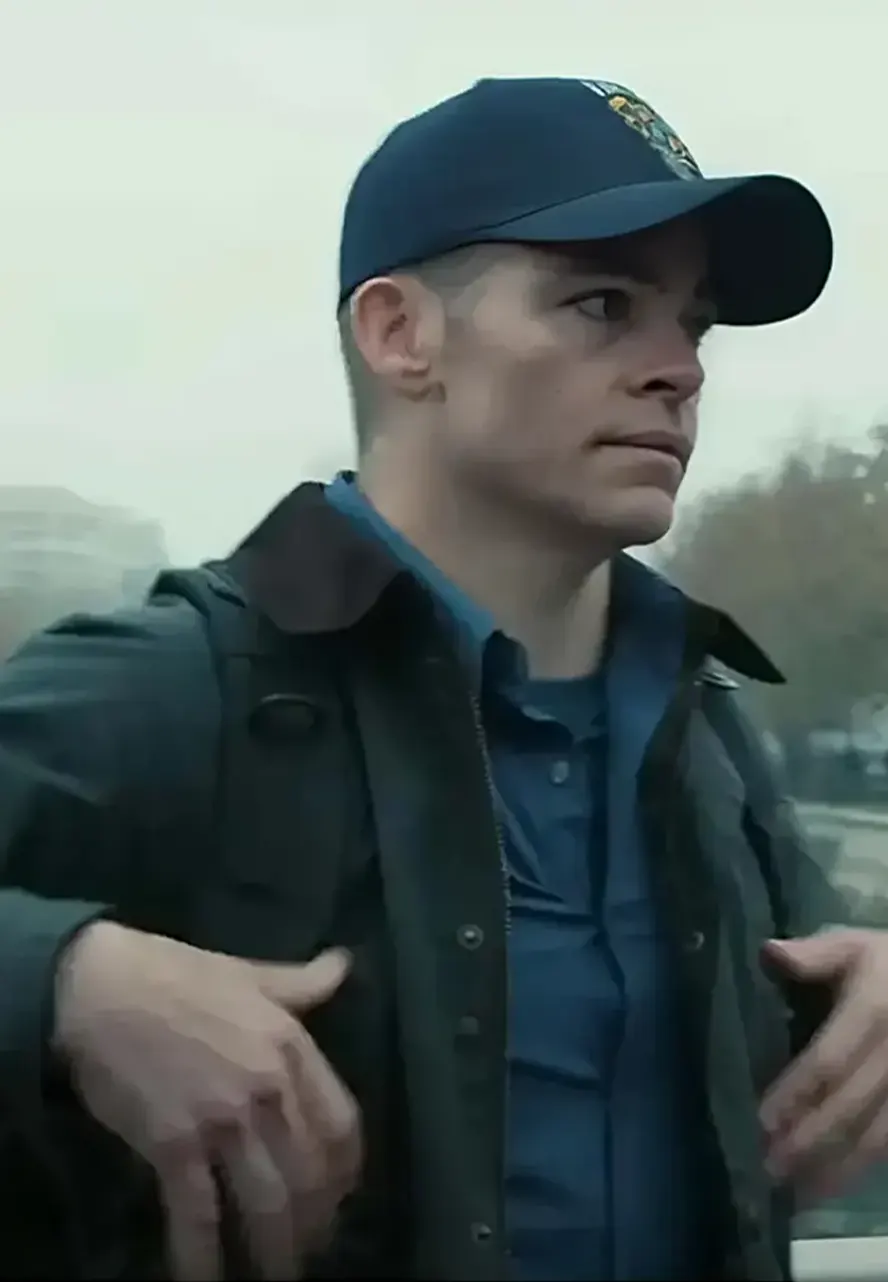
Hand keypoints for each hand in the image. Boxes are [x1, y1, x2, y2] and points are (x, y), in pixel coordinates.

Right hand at [54, 921, 360, 1281]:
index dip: (346, 1169)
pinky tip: (206, 1280)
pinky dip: (203, 1257)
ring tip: (278, 1275)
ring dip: (276, 1249)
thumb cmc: (176, 975)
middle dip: (314, 1220)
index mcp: (290, 1045)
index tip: (340, 1193)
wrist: (102, 985)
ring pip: (267, 1202)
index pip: (342, 1123)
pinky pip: (197, 1214)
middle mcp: (267, 1086)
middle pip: (310, 1173)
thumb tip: (345, 965)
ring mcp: (222, 1118)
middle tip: (309, 1245)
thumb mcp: (250, 974)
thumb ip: (302, 983)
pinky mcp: (173, 1144)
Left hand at [760, 928, 887, 1200]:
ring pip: (877, 1136)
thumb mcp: (855, 947)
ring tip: (796, 1192)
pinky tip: (832, 1185)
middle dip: (809, 1141)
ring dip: (836, 1167)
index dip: (797, 1092)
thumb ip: (814, 956)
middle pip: (851, 1107)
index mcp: (873, 1012)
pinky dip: (862, 1168)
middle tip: (769, 1168)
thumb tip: (768, 952)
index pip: (830, 1061)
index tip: (763, 1120)